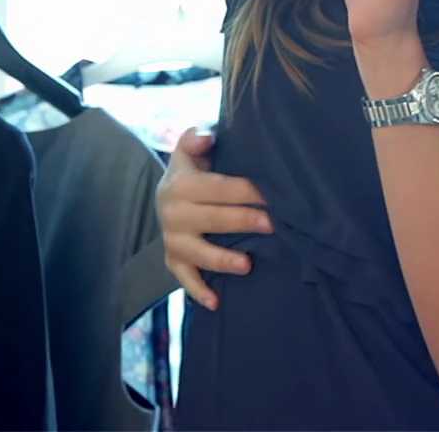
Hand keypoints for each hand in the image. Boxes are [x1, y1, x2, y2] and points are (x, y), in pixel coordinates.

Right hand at [156, 126, 270, 311]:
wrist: (166, 197)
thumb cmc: (192, 172)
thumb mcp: (190, 151)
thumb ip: (196, 139)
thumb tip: (206, 136)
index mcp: (180, 184)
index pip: (218, 188)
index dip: (245, 191)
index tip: (271, 195)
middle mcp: (172, 214)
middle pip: (212, 219)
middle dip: (243, 222)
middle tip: (272, 225)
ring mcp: (173, 240)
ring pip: (199, 253)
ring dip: (222, 260)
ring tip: (248, 265)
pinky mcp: (173, 261)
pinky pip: (184, 278)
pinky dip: (198, 291)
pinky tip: (216, 303)